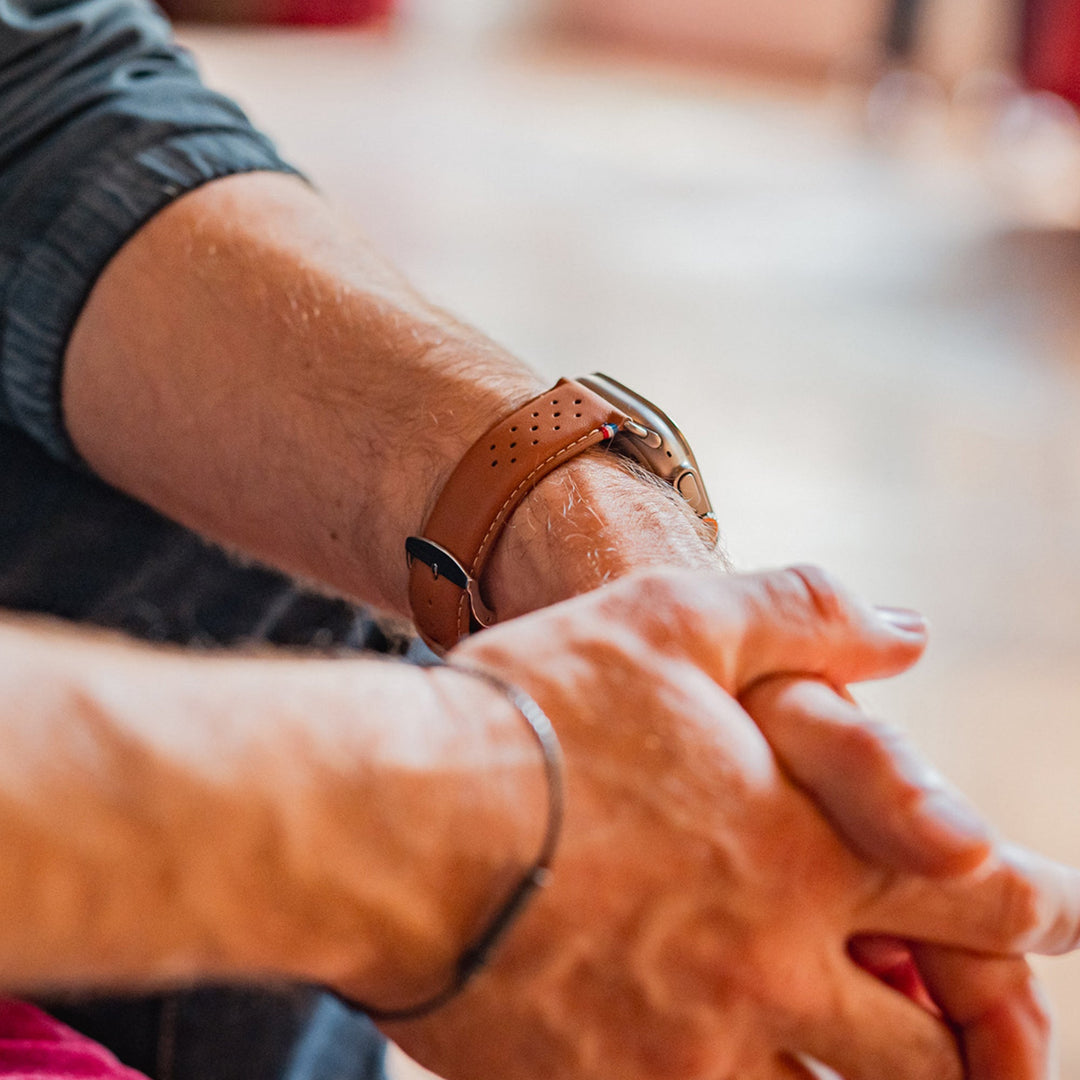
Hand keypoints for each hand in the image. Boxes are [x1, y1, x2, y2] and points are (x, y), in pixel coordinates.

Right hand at [371, 567, 1076, 1079]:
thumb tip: (907, 632)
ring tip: (860, 1063)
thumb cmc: (538, 712)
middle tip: (982, 1032)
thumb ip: (802, 615)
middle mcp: (771, 966)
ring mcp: (694, 1052)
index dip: (1037, 906)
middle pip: (937, 1051)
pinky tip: (708, 1066)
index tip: (1056, 910)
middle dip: (981, 1040)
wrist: (396, 820)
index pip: (981, 900)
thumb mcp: (672, 620)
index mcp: (802, 851)